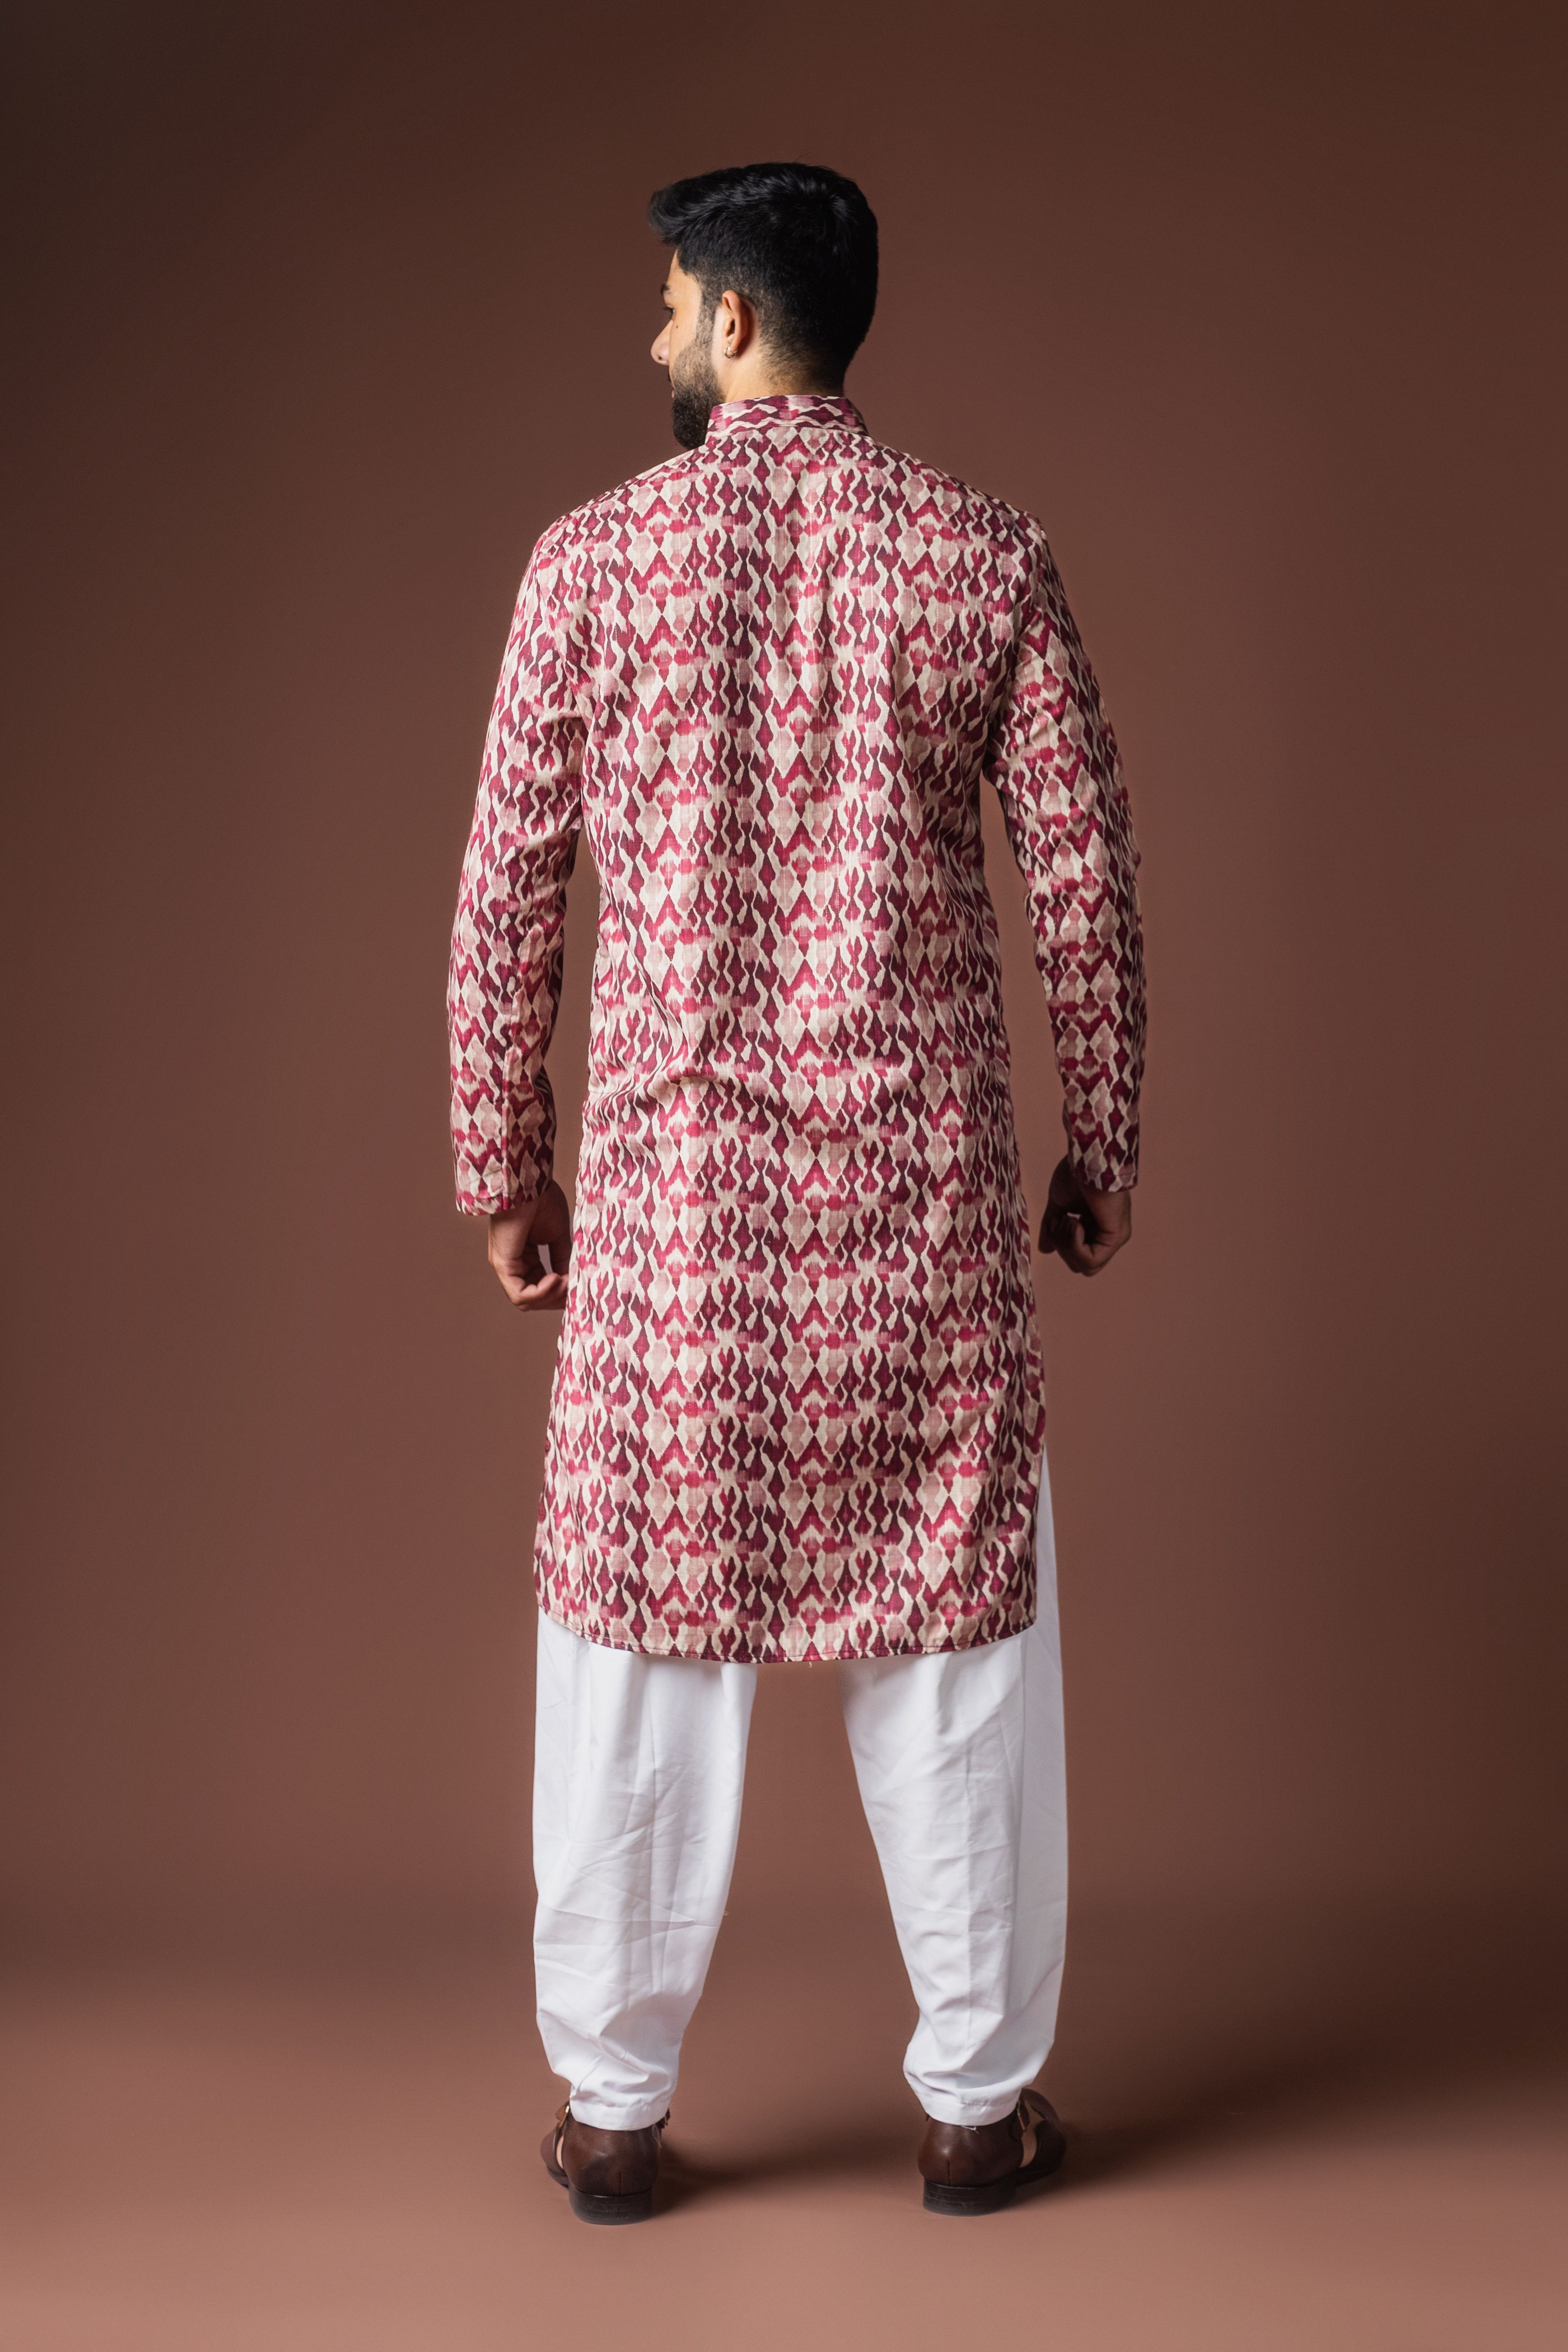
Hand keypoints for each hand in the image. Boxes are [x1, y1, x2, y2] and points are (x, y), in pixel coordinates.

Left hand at [488, 1181, 572, 1310]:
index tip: (580, 1284)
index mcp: (524, 1256)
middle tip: (576, 1287)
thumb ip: (563, 1257)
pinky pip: (520, 1295)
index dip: (561, 1291)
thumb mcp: (558, 1234)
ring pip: (526, 1301)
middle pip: (534, 1298)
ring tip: (567, 1282)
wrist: (527, 1181)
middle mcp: (512, 1264)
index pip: (540, 1286)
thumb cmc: (540, 1199)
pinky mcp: (502, 1265)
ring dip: (551, 1297)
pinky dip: (541, 1293)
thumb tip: (574, 1278)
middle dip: (557, 1298)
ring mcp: (505, 1266)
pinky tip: (556, 1279)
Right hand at [1039, 1154, 1131, 1276]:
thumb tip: (1046, 1249)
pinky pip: (1091, 1261)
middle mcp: (1108, 1235)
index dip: (1060, 1243)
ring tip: (1067, 1218)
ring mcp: (1114, 1238)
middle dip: (1061, 1246)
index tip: (1056, 1219)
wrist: (1088, 1156)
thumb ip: (1052, 1227)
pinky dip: (1075, 1245)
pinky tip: (1075, 1222)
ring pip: (1085, 1267)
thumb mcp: (1058, 1203)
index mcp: (1095, 1226)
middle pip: (1079, 1265)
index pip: (1076, 1255)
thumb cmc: (1076, 1172)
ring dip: (1067, 1244)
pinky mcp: (1116, 1237)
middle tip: (1060, 1220)